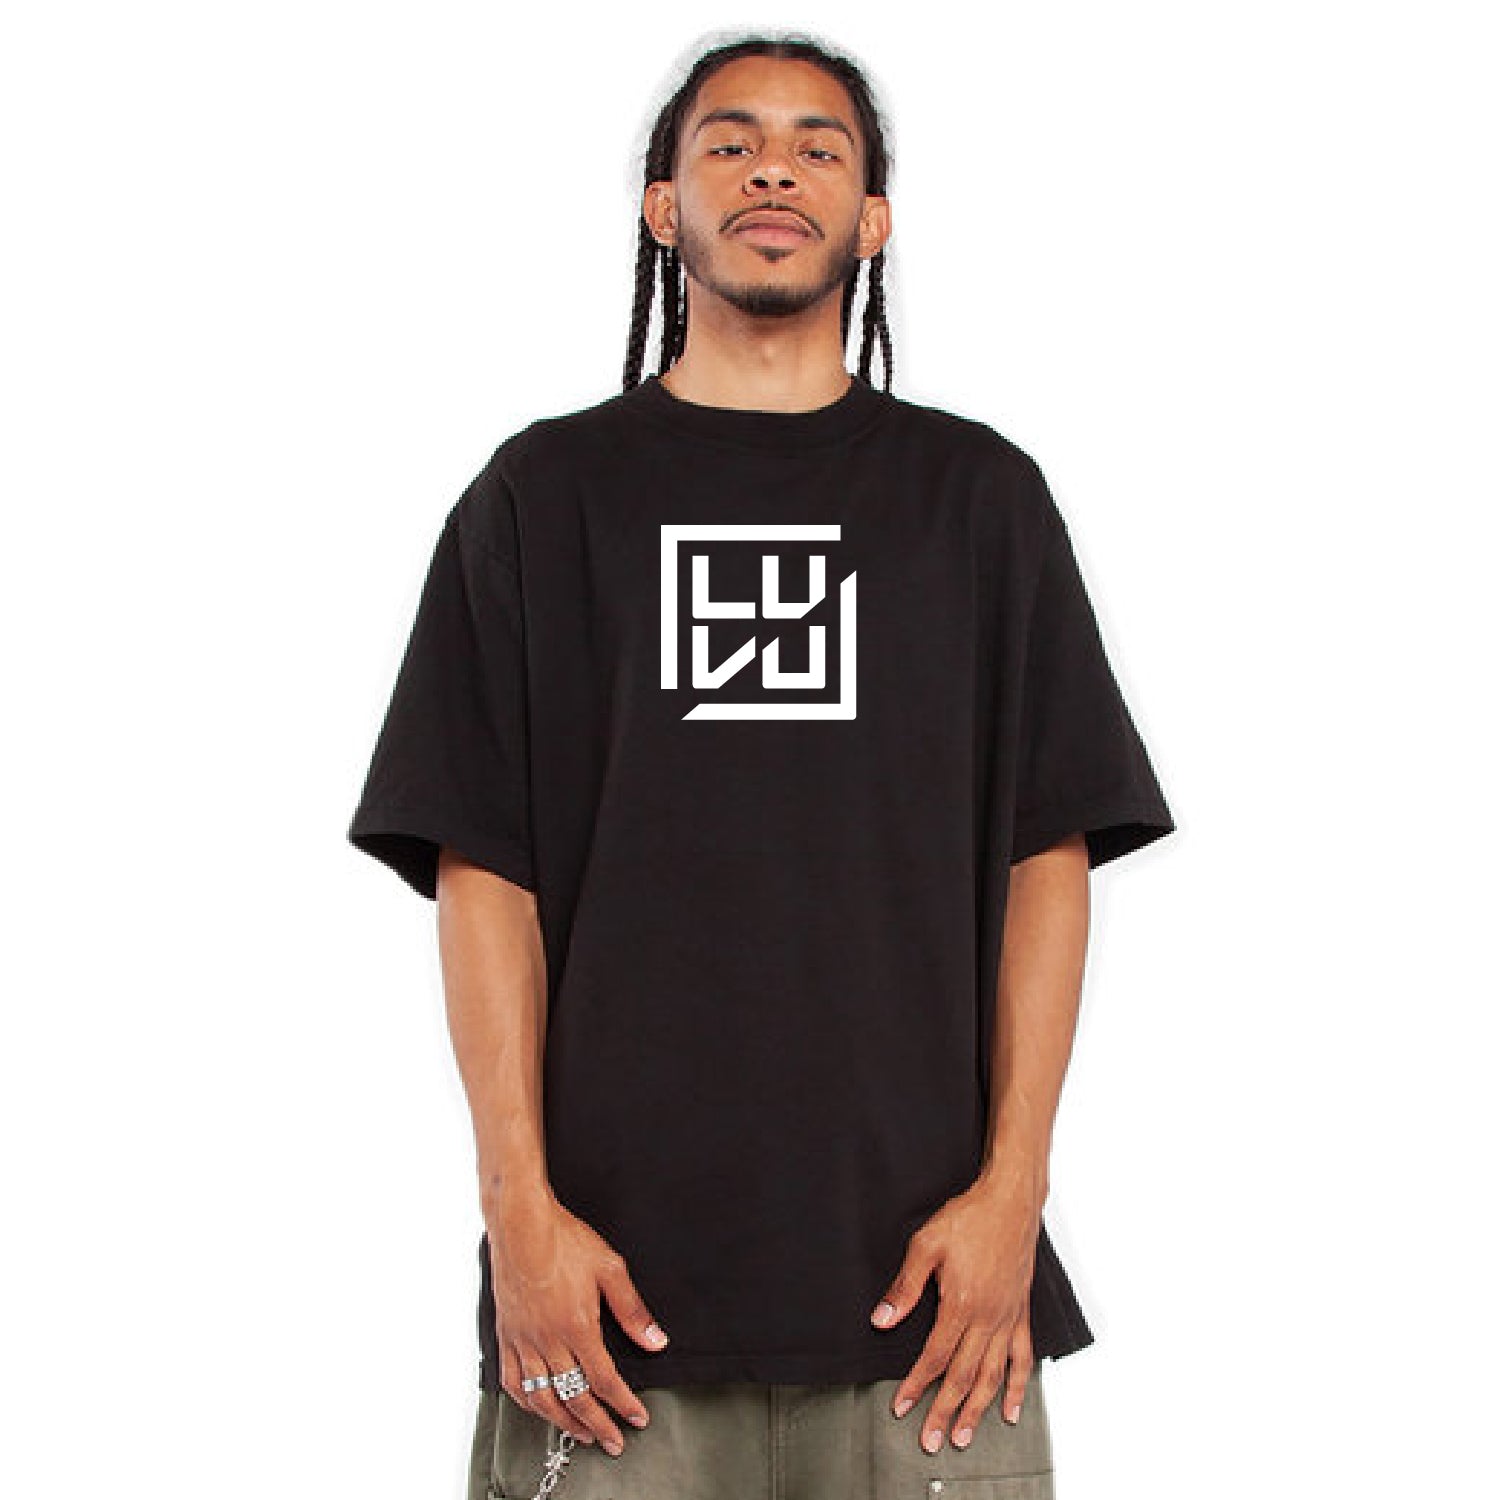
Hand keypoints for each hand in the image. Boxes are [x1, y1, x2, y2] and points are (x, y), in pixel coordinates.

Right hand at [487, 1186, 668, 1455]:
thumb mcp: (610, 1269)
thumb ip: (633, 1310)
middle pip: (575, 1397)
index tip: (637, 1418)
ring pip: (543, 1398)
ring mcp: (524, 1340)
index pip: (604, 1380)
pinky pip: (513, 1382)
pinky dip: (527, 1402)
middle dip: (598, 1424)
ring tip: (582, 1434)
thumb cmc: (565, 1240)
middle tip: (613, 1442)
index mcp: (577, 1326)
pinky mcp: (506, 1335)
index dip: (623, 1404)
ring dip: (564, 1422)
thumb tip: (656, 1341)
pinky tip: (538, 1407)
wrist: (522, 1224)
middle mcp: (548, 1340)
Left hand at [869, 1173, 1041, 1451]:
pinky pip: (1022, 1357)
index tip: (903, 1407)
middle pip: (964, 1376)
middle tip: (932, 1440)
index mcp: (961, 1304)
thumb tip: (882, 1319)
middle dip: (945, 1410)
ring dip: (978, 1410)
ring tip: (964, 1436)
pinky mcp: (1021, 1313)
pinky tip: (1010, 1409)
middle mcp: (987, 1318)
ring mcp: (1007, 1318)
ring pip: (993, 1375)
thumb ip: (905, 1286)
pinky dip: (1017, 1387)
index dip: (917, 1385)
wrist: (1010, 1202)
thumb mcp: (926, 1245)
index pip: (936, 1356)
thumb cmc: (969, 1218)